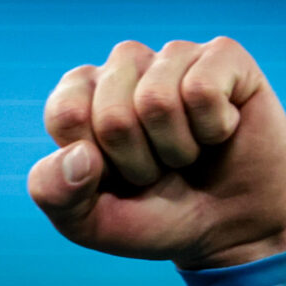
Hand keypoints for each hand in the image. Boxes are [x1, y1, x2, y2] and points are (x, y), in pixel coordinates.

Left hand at [25, 37, 285, 269]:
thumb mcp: (89, 223)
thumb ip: (55, 194)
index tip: (113, 177)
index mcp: (82, 95)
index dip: (92, 164)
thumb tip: (79, 154)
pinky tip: (219, 133)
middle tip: (157, 171)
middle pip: (112, 114)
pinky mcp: (223, 56)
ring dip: (176, 150)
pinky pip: (202, 89)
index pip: (66, 113)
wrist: (230, 229)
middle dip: (137, 164)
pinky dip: (213, 130)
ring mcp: (173, 56)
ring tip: (186, 155)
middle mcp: (124, 66)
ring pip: (156, 100)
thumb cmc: (155, 217)